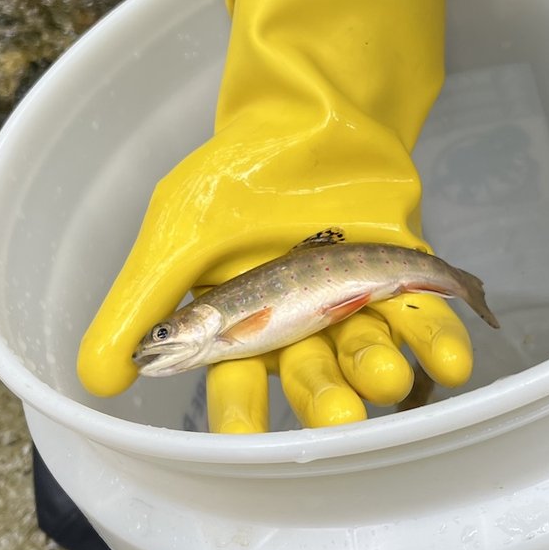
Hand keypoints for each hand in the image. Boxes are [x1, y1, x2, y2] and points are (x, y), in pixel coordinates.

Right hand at [76, 0, 472, 431]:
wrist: (304, 107)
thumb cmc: (233, 174)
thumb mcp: (174, 234)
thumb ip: (141, 304)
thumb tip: (94, 384)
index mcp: (240, 326)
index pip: (237, 383)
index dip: (240, 412)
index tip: (243, 442)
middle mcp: (297, 324)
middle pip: (309, 373)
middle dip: (322, 396)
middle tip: (338, 418)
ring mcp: (351, 301)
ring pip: (365, 348)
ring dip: (378, 369)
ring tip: (389, 379)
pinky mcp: (398, 272)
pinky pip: (419, 313)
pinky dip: (436, 338)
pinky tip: (454, 364)